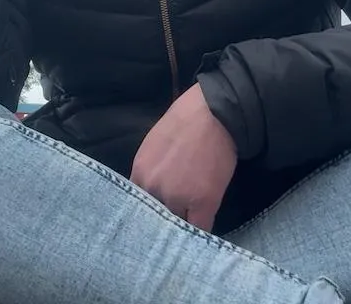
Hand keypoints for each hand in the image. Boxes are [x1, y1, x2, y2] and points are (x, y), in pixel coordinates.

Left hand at [130, 83, 236, 231]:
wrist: (214, 114)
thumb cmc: (186, 120)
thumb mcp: (154, 144)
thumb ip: (150, 170)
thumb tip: (152, 189)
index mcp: (140, 172)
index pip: (136, 205)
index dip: (147, 212)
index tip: (153, 220)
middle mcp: (153, 188)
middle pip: (154, 218)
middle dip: (162, 224)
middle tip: (168, 232)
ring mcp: (177, 197)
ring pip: (176, 226)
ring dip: (182, 228)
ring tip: (186, 235)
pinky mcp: (203, 203)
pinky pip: (199, 228)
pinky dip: (200, 233)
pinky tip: (200, 237)